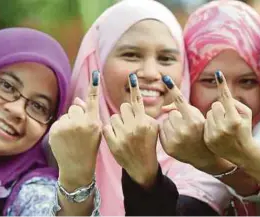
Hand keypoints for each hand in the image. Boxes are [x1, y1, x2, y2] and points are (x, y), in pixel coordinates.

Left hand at [49, 70, 101, 188]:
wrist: (77, 167)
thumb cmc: (89, 148)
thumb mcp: (95, 132)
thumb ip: (88, 114)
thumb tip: (78, 99)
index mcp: (93, 123)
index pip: (93, 101)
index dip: (94, 86)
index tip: (96, 73)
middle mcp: (79, 123)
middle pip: (76, 107)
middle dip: (77, 114)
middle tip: (79, 130)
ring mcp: (66, 127)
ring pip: (67, 114)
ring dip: (69, 121)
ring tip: (72, 136)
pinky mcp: (54, 131)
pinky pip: (58, 121)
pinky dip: (61, 127)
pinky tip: (64, 139)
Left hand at [103, 73, 158, 187]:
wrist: (142, 166)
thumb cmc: (148, 144)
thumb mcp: (153, 127)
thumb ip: (146, 113)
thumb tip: (136, 100)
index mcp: (144, 121)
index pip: (137, 101)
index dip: (135, 88)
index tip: (131, 76)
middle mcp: (134, 127)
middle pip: (123, 108)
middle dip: (125, 114)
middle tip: (130, 124)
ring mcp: (123, 136)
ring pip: (113, 117)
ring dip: (117, 123)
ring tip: (124, 133)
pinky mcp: (113, 143)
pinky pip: (106, 128)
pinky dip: (110, 131)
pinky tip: (117, 138)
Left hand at [159, 75, 231, 173]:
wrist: (205, 157)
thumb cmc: (202, 131)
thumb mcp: (198, 117)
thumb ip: (183, 107)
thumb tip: (164, 108)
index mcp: (194, 121)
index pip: (180, 101)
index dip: (173, 89)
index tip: (165, 78)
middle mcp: (184, 131)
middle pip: (172, 113)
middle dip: (178, 116)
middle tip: (187, 125)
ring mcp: (175, 140)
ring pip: (165, 121)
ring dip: (171, 123)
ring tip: (183, 132)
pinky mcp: (169, 148)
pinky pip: (162, 131)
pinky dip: (167, 132)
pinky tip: (177, 138)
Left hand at [204, 71, 254, 166]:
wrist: (242, 153)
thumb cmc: (244, 129)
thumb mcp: (246, 114)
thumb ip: (234, 102)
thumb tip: (220, 94)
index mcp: (235, 120)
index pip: (227, 98)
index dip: (222, 85)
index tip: (218, 73)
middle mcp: (224, 127)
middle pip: (215, 105)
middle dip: (220, 108)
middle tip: (226, 117)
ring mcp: (214, 134)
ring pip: (208, 114)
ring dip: (213, 116)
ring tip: (221, 126)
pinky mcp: (208, 139)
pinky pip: (204, 123)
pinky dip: (209, 124)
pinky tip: (217, 132)